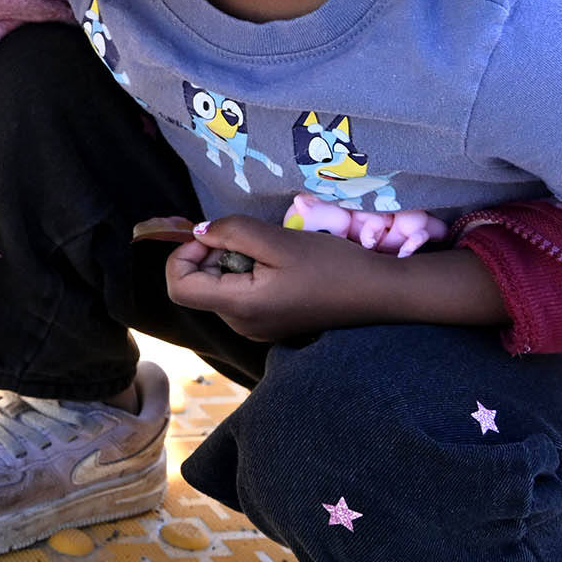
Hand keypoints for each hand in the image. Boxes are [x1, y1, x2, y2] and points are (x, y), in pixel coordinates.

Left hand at [160, 215, 506, 340]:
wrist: (381, 294)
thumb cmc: (333, 266)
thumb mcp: (280, 241)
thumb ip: (233, 233)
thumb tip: (199, 232)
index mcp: (239, 307)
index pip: (179, 287)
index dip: (183, 255)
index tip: (213, 235)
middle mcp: (241, 325)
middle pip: (199, 286)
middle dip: (213, 255)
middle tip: (249, 237)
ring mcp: (256, 329)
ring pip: (221, 289)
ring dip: (234, 263)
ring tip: (271, 251)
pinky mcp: (272, 324)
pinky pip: (242, 296)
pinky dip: (250, 275)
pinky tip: (281, 266)